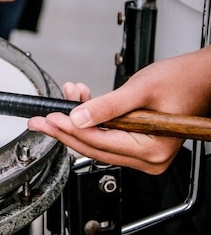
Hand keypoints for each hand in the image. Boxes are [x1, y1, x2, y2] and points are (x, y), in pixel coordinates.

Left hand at [28, 46, 210, 173]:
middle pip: (93, 147)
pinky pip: (106, 135)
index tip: (50, 118)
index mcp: (151, 150)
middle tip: (40, 120)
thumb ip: (107, 106)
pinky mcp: (136, 143)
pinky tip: (80, 100)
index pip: (99, 142)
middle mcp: (147, 158)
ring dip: (77, 120)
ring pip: (97, 141)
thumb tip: (78, 117)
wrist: (199, 75)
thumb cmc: (182, 80)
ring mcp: (142, 153)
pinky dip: (91, 119)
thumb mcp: (139, 90)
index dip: (70, 129)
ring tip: (65, 97)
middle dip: (64, 130)